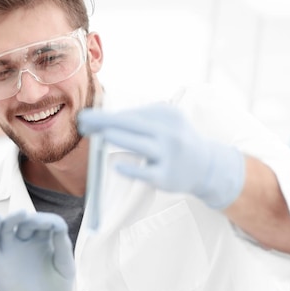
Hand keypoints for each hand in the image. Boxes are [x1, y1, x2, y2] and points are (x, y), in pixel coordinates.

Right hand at [0, 211, 74, 290]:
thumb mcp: (65, 269)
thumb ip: (63, 247)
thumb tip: (58, 224)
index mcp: (45, 244)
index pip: (44, 223)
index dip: (48, 220)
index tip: (55, 225)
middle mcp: (27, 244)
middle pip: (26, 222)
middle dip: (31, 218)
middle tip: (36, 221)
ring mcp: (11, 252)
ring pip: (7, 227)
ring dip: (12, 218)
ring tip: (20, 215)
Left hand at [77, 102, 244, 208]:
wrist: (206, 166)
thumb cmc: (175, 141)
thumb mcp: (165, 122)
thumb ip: (139, 120)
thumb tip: (102, 121)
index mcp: (167, 115)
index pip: (132, 114)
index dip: (107, 115)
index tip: (85, 117)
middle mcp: (170, 133)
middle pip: (133, 125)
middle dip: (106, 122)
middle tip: (83, 121)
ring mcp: (169, 155)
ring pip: (141, 145)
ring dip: (119, 138)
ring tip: (100, 134)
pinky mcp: (167, 176)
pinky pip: (146, 172)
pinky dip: (132, 169)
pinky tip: (117, 166)